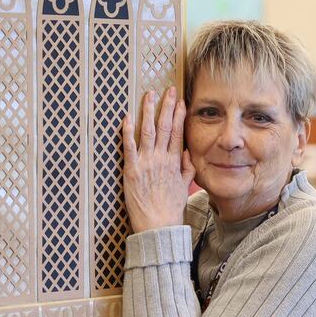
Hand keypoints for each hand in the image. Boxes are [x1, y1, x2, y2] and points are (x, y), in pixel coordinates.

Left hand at [122, 88, 195, 232]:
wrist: (159, 225)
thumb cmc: (170, 209)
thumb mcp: (184, 188)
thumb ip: (187, 169)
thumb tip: (188, 154)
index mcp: (175, 163)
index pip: (178, 133)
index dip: (179, 115)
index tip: (180, 101)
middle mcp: (162, 159)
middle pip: (166, 127)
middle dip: (167, 106)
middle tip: (168, 91)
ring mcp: (146, 163)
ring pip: (149, 131)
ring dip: (149, 111)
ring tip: (149, 96)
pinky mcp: (132, 170)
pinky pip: (129, 146)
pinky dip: (128, 131)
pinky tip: (127, 117)